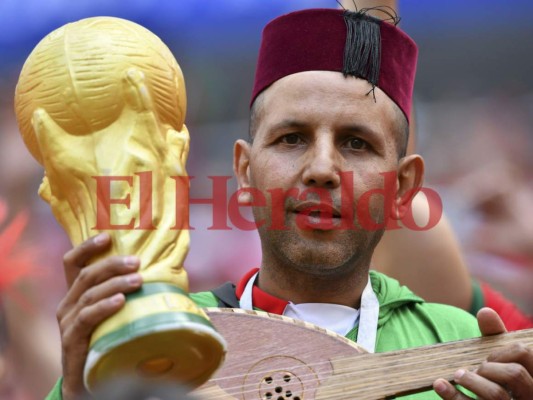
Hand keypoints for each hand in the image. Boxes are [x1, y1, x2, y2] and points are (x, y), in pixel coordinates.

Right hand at [57, 233, 142, 399]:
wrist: (89, 380)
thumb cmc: (108, 339)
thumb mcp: (115, 312)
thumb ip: (128, 292)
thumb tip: (168, 271)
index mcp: (76, 293)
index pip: (73, 263)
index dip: (87, 247)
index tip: (107, 236)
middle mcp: (68, 303)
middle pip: (86, 275)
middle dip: (112, 264)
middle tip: (137, 262)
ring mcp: (67, 321)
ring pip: (89, 294)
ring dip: (115, 284)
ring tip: (138, 280)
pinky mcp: (71, 339)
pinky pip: (86, 318)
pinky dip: (104, 307)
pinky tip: (121, 302)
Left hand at [433, 308, 532, 398]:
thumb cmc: (501, 380)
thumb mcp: (502, 359)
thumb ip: (496, 336)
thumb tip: (485, 311)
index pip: (524, 353)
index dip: (503, 350)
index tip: (489, 357)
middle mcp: (528, 397)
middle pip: (515, 373)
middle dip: (489, 366)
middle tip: (478, 369)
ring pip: (497, 395)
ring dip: (471, 380)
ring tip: (459, 375)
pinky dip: (452, 395)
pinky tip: (439, 384)